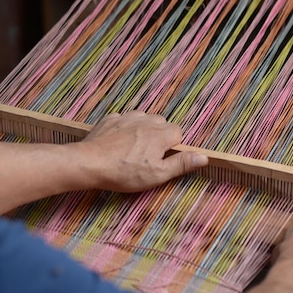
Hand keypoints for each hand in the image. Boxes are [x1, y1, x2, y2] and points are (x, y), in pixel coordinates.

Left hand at [79, 111, 207, 191]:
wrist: (90, 163)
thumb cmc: (124, 172)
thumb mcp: (157, 174)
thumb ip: (181, 164)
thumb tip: (203, 157)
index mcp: (160, 134)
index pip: (178, 132)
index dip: (172, 147)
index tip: (162, 159)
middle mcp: (146, 120)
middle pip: (161, 124)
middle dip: (158, 137)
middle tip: (147, 157)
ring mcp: (127, 118)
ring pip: (143, 119)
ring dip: (141, 131)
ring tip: (132, 150)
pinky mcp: (111, 120)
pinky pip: (123, 120)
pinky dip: (124, 129)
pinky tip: (117, 144)